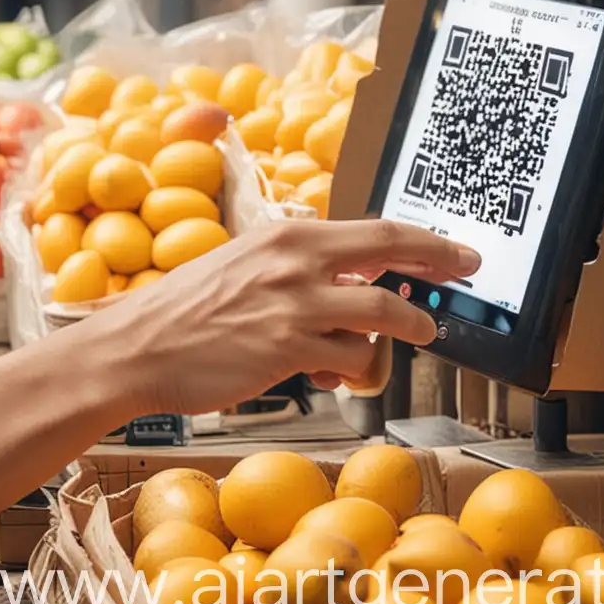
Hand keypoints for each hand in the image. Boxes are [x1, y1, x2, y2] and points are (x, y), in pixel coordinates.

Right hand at [75, 219, 479, 419]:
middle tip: (466, 272)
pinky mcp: (290, 349)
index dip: (423, 238)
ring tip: (415, 337)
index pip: (373, 228)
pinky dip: (352, 371)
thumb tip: (354, 285)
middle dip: (440, 261)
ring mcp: (296, 305)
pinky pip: (351, 361)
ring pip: (384, 313)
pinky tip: (330, 375)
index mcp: (285, 236)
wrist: (136, 347)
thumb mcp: (242, 267)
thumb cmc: (185, 312)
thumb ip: (296, 270)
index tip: (454, 249)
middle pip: (391, 250)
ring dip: (408, 328)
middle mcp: (295, 261)